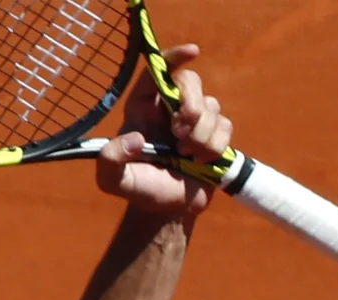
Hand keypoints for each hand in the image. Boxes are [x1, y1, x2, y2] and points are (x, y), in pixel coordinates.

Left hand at [95, 44, 234, 215]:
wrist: (167, 209)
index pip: (157, 71)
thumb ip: (111, 161)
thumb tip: (134, 139)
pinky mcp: (215, 133)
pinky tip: (201, 162)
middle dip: (191, 106)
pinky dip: (215, 146)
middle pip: (190, 82)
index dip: (174, 57)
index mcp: (142, 107)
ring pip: (211, 106)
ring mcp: (195, 118)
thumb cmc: (139, 189)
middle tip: (181, 134)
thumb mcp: (114, 180)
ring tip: (186, 156)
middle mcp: (168, 107)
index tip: (193, 52)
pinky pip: (226, 126)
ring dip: (202, 135)